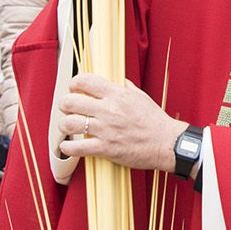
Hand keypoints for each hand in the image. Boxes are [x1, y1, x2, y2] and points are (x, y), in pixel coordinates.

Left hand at [55, 72, 183, 171]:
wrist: (166, 142)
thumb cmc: (154, 120)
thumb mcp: (140, 96)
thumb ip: (124, 87)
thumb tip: (115, 81)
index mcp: (117, 94)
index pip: (85, 80)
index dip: (74, 83)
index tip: (73, 88)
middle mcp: (108, 110)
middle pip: (71, 101)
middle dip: (65, 104)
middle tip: (67, 109)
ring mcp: (105, 129)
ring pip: (69, 124)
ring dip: (64, 126)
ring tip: (67, 127)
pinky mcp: (105, 148)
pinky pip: (77, 148)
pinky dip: (68, 148)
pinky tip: (68, 147)